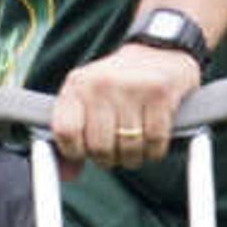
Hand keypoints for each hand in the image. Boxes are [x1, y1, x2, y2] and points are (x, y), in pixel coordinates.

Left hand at [53, 40, 207, 174]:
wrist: (160, 50)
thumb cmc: (119, 84)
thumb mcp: (87, 100)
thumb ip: (73, 137)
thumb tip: (67, 176)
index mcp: (77, 84)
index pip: (65, 132)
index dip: (75, 152)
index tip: (85, 152)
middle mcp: (101, 84)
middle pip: (99, 147)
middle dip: (108, 158)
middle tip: (114, 150)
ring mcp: (132, 88)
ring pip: (128, 149)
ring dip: (132, 157)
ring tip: (133, 145)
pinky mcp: (160, 94)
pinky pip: (154, 143)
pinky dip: (154, 152)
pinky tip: (151, 142)